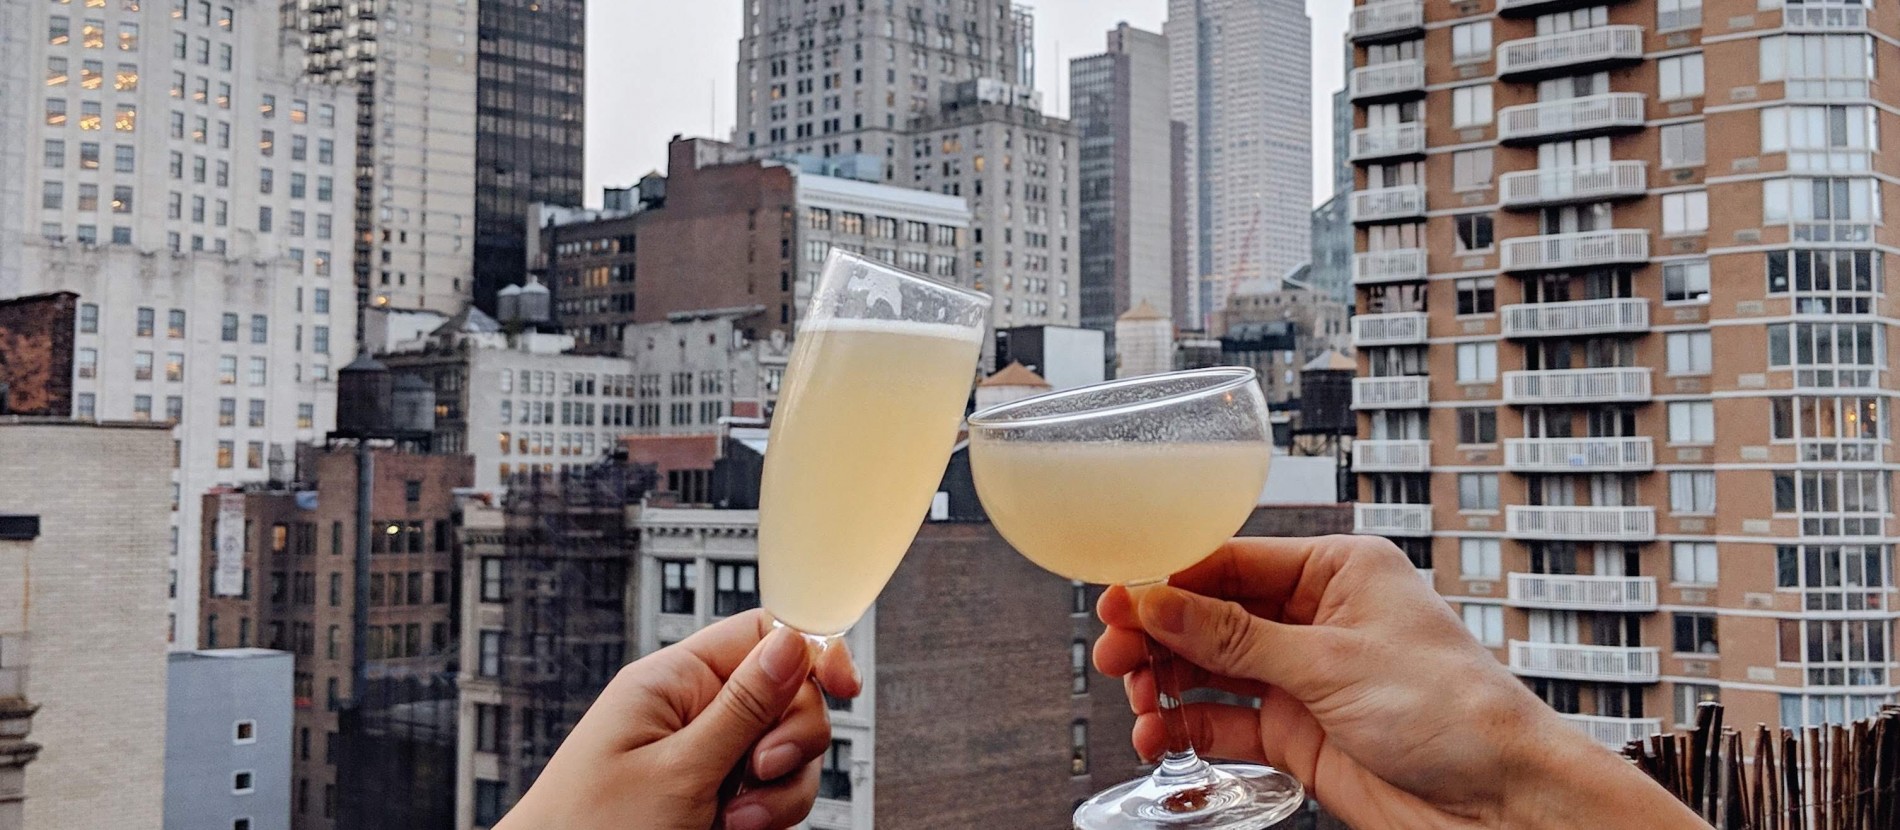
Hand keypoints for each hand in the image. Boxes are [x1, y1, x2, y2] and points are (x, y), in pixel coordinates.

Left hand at [497, 610, 861, 829]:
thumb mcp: (678, 770)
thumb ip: (743, 707)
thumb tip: (795, 640)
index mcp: (673, 680)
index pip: (762, 632)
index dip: (811, 650)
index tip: (845, 686)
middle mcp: (693, 710)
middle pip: (788, 696)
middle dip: (792, 741)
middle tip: (757, 775)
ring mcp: (706, 755)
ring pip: (787, 752)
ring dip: (779, 791)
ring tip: (733, 823)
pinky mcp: (715, 795)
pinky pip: (771, 792)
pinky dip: (767, 814)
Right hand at [1095, 536, 1709, 829]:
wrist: (1501, 803)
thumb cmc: (1454, 711)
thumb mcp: (1330, 662)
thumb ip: (1233, 637)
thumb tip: (1156, 599)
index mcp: (1337, 571)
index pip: (1231, 560)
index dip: (1167, 577)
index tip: (1116, 593)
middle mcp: (1316, 618)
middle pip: (1210, 615)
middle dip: (1158, 634)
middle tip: (1113, 652)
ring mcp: (1304, 676)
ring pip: (1209, 670)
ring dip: (1166, 683)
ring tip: (1137, 701)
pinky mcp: (1297, 732)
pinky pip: (1224, 722)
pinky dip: (1187, 729)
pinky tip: (1159, 736)